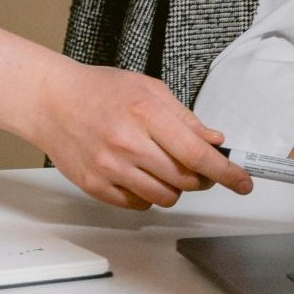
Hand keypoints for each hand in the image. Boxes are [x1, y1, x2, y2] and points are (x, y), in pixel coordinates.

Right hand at [23, 64, 253, 208]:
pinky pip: (137, 205)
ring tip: (161, 167)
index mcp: (145, 114)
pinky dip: (146, 195)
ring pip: (164, 197)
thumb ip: (184, 117)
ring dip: (174, 188)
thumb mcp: (148, 89)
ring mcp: (110, 168)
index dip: (225, 172)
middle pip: (185, 180)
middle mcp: (128, 143)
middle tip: (198, 168)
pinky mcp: (96, 185)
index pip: (196, 154)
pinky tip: (138, 174)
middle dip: (201, 178)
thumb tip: (214, 140)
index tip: (242, 182)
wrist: (51, 101)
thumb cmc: (98, 91)